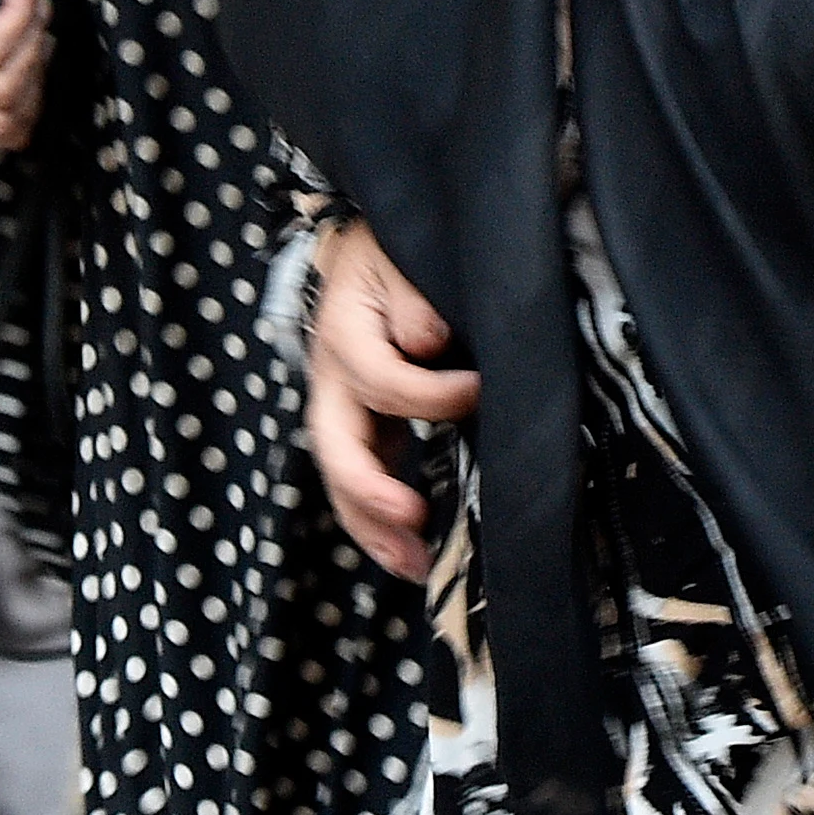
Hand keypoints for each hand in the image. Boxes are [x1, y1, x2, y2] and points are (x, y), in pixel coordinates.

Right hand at [306, 221, 477, 580]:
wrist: (375, 247)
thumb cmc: (397, 250)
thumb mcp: (402, 255)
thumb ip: (413, 297)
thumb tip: (425, 340)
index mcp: (344, 333)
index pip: (382, 379)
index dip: (433, 394)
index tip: (481, 390)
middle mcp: (332, 378)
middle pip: (335, 447)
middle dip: (370, 492)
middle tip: (414, 522)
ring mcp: (342, 408)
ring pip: (343, 477)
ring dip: (374, 527)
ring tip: (416, 567)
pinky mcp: (364, 426)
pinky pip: (363, 479)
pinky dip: (382, 521)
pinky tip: (415, 555)